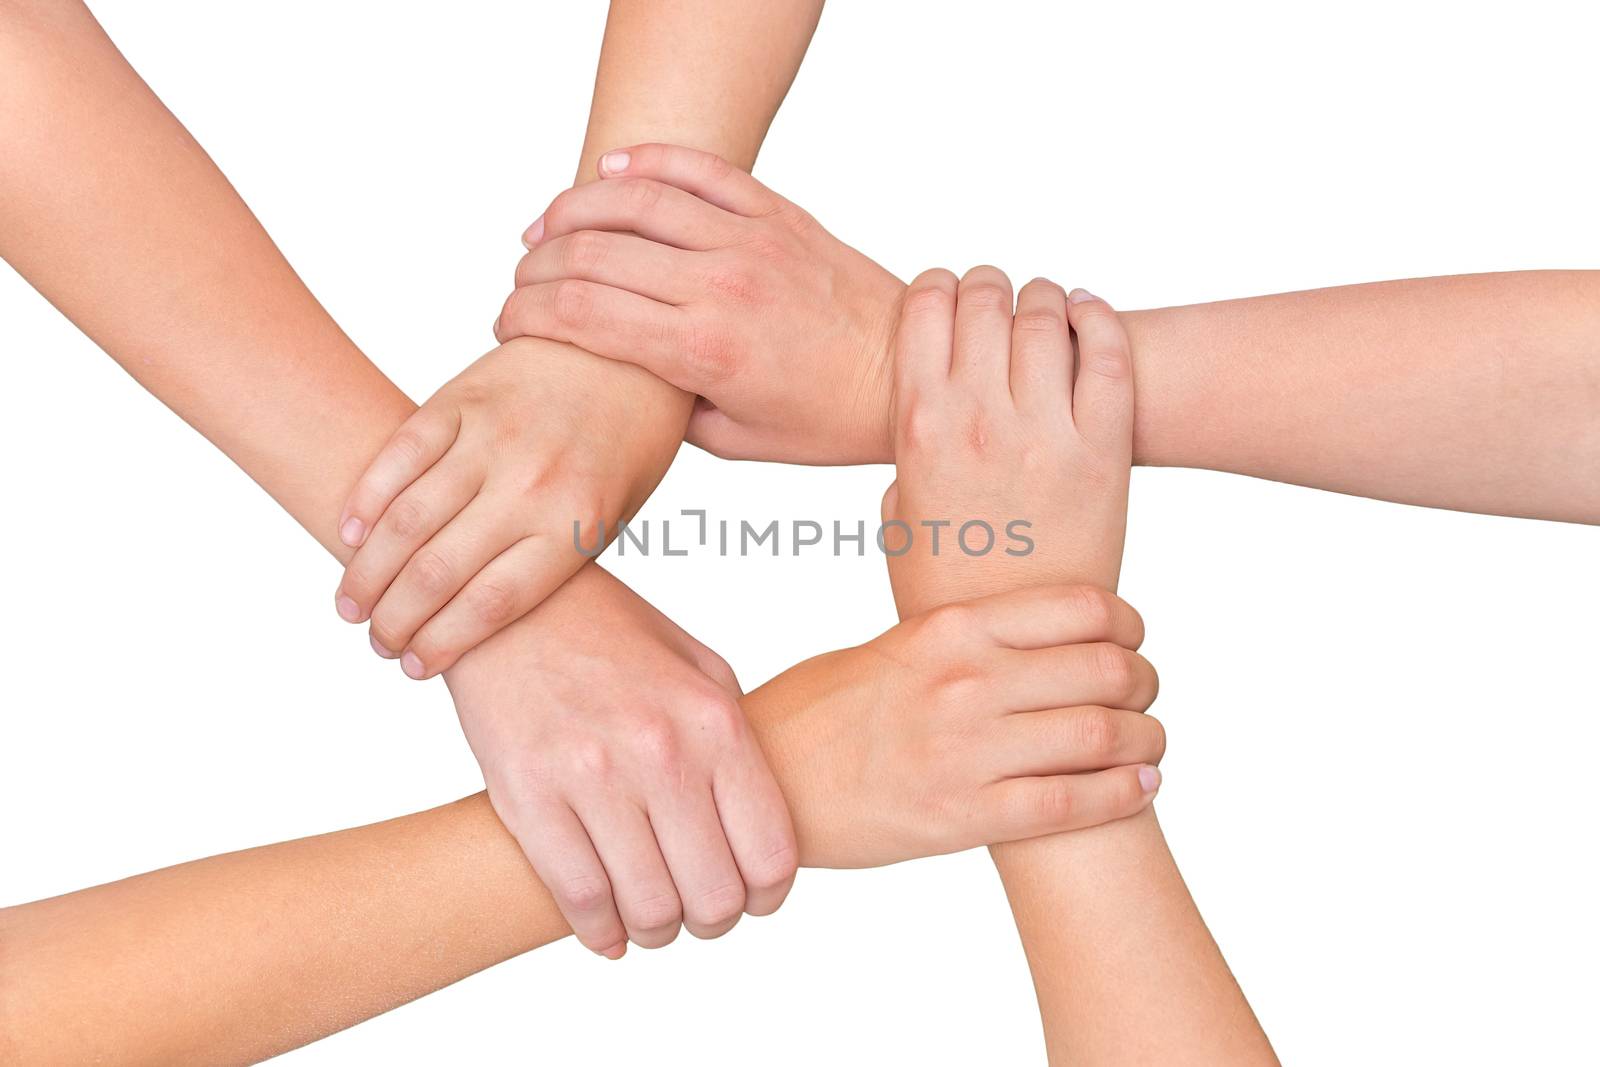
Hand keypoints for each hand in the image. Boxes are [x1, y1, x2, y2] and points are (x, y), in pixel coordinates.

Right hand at [333, 337, 686, 677]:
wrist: (628, 347)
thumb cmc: (625, 446)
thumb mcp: (612, 517)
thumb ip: (550, 563)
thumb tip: (475, 620)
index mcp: (577, 523)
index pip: (492, 604)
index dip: (443, 644)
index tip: (417, 668)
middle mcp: (532, 482)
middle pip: (438, 571)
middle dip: (395, 620)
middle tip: (378, 642)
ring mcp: (493, 436)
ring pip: (407, 519)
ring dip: (367, 572)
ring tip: (351, 605)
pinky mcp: (461, 397)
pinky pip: (399, 454)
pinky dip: (366, 499)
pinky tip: (348, 533)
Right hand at [444, 564, 795, 956]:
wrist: (513, 609)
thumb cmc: (613, 639)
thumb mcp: (700, 668)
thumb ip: (736, 744)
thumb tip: (759, 827)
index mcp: (715, 723)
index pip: (770, 855)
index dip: (768, 898)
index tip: (752, 899)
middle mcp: (661, 753)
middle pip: (714, 896)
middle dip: (712, 922)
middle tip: (698, 914)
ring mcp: (592, 777)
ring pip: (650, 910)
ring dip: (658, 933)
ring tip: (652, 920)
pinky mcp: (529, 796)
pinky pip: (580, 899)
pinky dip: (600, 933)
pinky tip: (606, 930)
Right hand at [494, 143, 905, 464]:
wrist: (904, 372)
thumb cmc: (824, 419)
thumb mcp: (733, 440)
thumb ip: (667, 409)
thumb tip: (616, 378)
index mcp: (703, 350)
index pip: (580, 314)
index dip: (525, 314)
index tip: (506, 325)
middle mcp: (721, 285)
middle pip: (592, 253)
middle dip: (536, 267)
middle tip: (519, 282)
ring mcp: (750, 240)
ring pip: (636, 199)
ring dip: (574, 209)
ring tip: (543, 229)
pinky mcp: (777, 213)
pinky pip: (700, 168)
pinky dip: (646, 161)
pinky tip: (609, 173)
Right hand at [751, 583, 1162, 866]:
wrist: (767, 780)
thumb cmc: (824, 709)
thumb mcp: (893, 645)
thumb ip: (962, 634)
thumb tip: (1030, 624)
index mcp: (948, 627)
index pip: (1079, 607)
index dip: (1128, 623)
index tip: (1133, 638)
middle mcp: (964, 680)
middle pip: (1104, 669)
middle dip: (1145, 682)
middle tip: (1146, 695)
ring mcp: (964, 748)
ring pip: (1100, 734)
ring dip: (1147, 739)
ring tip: (1151, 744)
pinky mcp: (961, 814)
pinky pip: (1070, 802)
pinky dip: (1124, 793)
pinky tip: (1141, 787)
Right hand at [882, 268, 1135, 614]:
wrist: (1012, 647)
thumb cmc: (949, 583)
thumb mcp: (900, 510)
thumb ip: (911, 444)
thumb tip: (930, 393)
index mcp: (917, 427)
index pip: (924, 305)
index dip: (939, 286)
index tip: (949, 292)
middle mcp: (977, 419)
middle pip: (986, 297)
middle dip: (990, 284)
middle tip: (999, 295)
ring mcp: (1044, 432)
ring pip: (1046, 313)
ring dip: (1043, 296)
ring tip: (1046, 307)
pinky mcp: (1103, 452)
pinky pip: (1110, 354)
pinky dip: (1099, 318)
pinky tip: (1089, 316)